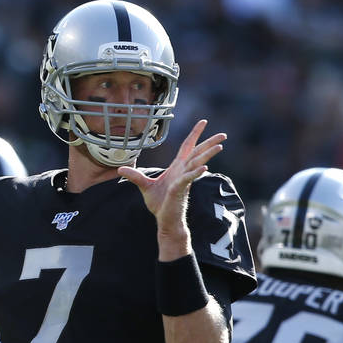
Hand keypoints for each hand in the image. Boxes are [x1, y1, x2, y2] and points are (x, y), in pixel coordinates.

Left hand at [118, 119, 225, 238]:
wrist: (164, 220)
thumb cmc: (160, 204)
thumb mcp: (144, 186)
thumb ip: (135, 176)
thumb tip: (119, 169)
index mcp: (177, 167)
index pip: (187, 146)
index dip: (195, 134)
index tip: (204, 122)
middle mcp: (183, 171)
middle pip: (198, 153)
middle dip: (210, 142)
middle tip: (224, 135)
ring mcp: (183, 180)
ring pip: (197, 163)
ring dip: (207, 154)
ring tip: (219, 146)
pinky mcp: (180, 190)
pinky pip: (188, 179)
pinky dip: (195, 173)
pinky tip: (204, 167)